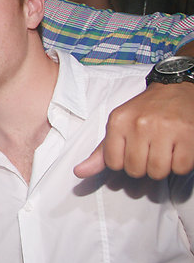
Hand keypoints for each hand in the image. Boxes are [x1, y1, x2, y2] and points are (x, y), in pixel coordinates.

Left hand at [74, 82, 193, 178]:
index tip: (133, 151)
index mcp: (118, 121)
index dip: (124, 163)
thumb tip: (79, 172)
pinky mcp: (188, 135)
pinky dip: (181, 165)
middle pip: (136, 170)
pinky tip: (179, 149)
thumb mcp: (118, 126)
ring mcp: (165, 129)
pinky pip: (181, 168)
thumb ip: (100, 152)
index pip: (113, 164)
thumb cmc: (144, 112)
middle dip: (144, 166)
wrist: (175, 90)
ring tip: (165, 150)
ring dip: (163, 167)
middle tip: (151, 150)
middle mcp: (139, 124)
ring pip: (158, 172)